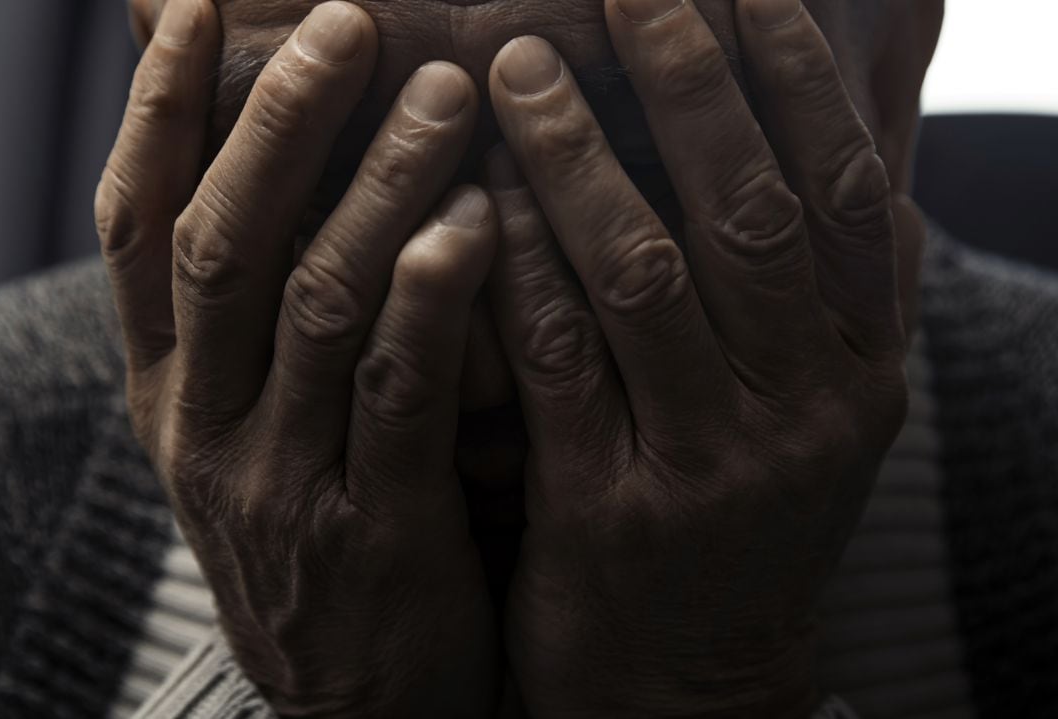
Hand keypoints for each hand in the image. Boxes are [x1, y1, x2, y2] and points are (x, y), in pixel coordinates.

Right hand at [95, 1, 498, 714]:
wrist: (353, 703)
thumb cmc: (323, 525)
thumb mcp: (260, 423)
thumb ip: (268, 313)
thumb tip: (292, 170)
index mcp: (169, 387)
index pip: (138, 226)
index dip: (157, 110)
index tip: (195, 6)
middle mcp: (203, 423)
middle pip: (222, 244)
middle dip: (277, 123)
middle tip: (346, 20)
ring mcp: (279, 481)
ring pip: (314, 308)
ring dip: (373, 191)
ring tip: (444, 93)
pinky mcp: (369, 533)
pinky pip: (396, 402)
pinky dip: (429, 306)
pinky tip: (473, 225)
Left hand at [484, 0, 917, 715]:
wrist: (696, 680)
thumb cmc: (748, 516)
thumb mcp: (821, 404)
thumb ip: (838, 281)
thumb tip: (866, 134)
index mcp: (864, 368)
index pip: (843, 189)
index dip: (791, 75)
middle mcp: (805, 410)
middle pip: (749, 212)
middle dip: (687, 83)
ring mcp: (709, 464)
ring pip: (641, 275)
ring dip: (577, 157)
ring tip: (516, 64)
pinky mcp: (609, 510)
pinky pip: (555, 362)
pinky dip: (514, 266)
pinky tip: (473, 194)